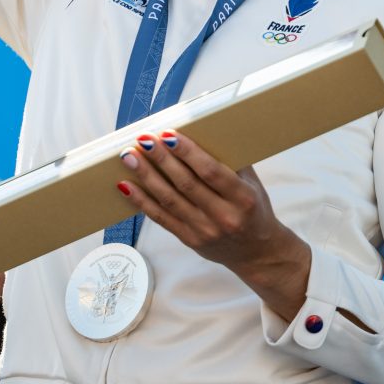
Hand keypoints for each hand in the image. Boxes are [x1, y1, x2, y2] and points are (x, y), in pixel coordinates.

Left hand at [117, 132, 311, 316]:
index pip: (211, 172)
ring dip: (147, 176)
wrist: (256, 252)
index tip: (169, 135)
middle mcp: (223, 216)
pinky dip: (142, 201)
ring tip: (130, 157)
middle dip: (161, 159)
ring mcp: (204, 231)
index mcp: (242, 198)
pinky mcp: (189, 240)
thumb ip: (232, 161)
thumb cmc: (254, 210)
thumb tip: (203, 131)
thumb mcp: (253, 184)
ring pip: (169, 200)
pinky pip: (161, 218)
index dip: (188, 153)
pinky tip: (127, 185)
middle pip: (186, 184)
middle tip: (144, 139)